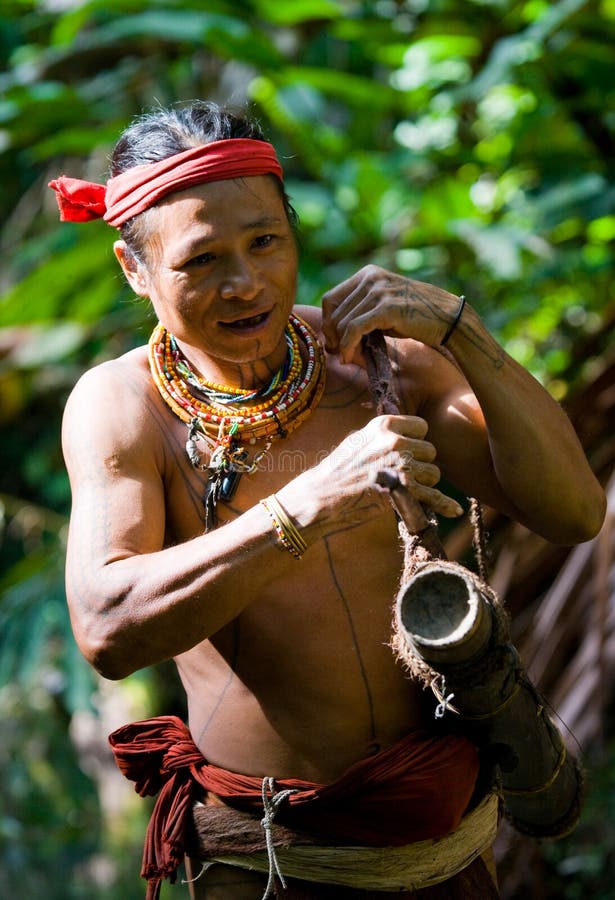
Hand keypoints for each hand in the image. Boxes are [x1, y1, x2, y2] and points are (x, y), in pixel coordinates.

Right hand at [294, 414, 462, 534]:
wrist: (323, 495)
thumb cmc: (339, 469)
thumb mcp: (360, 440)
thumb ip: (385, 434)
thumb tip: (407, 433)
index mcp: (384, 425)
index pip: (422, 427)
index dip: (417, 441)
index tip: (408, 452)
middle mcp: (395, 441)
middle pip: (430, 451)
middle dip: (421, 464)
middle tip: (403, 475)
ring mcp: (400, 465)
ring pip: (434, 473)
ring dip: (424, 484)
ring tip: (404, 489)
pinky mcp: (404, 490)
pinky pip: (434, 496)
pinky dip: (445, 505)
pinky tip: (454, 510)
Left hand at [321, 265, 463, 363]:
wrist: (448, 319)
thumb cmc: (415, 318)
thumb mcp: (383, 308)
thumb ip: (360, 313)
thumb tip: (330, 336)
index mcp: (367, 273)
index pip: (330, 298)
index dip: (327, 323)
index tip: (333, 342)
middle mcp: (371, 277)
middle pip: (333, 311)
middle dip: (332, 336)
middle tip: (339, 354)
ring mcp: (379, 290)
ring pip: (341, 321)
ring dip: (341, 344)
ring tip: (348, 358)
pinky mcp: (386, 307)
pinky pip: (354, 328)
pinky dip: (347, 346)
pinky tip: (349, 358)